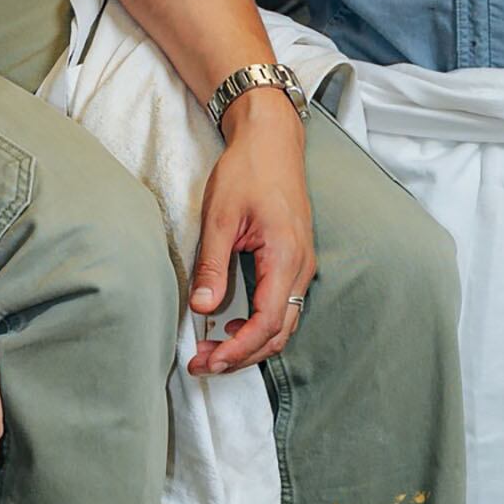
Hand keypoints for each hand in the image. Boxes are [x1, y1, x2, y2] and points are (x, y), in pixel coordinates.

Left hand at [185, 91, 314, 374]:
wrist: (272, 140)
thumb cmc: (247, 171)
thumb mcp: (220, 217)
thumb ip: (212, 265)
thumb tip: (201, 308)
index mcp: (286, 258)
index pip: (266, 324)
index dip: (237, 350)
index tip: (208, 360)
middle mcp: (301, 267)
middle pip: (278, 333)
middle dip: (242, 356)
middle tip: (203, 363)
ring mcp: (302, 265)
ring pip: (283, 324)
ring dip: (250, 343)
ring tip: (213, 350)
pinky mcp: (295, 261)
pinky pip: (283, 306)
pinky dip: (260, 325)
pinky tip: (232, 325)